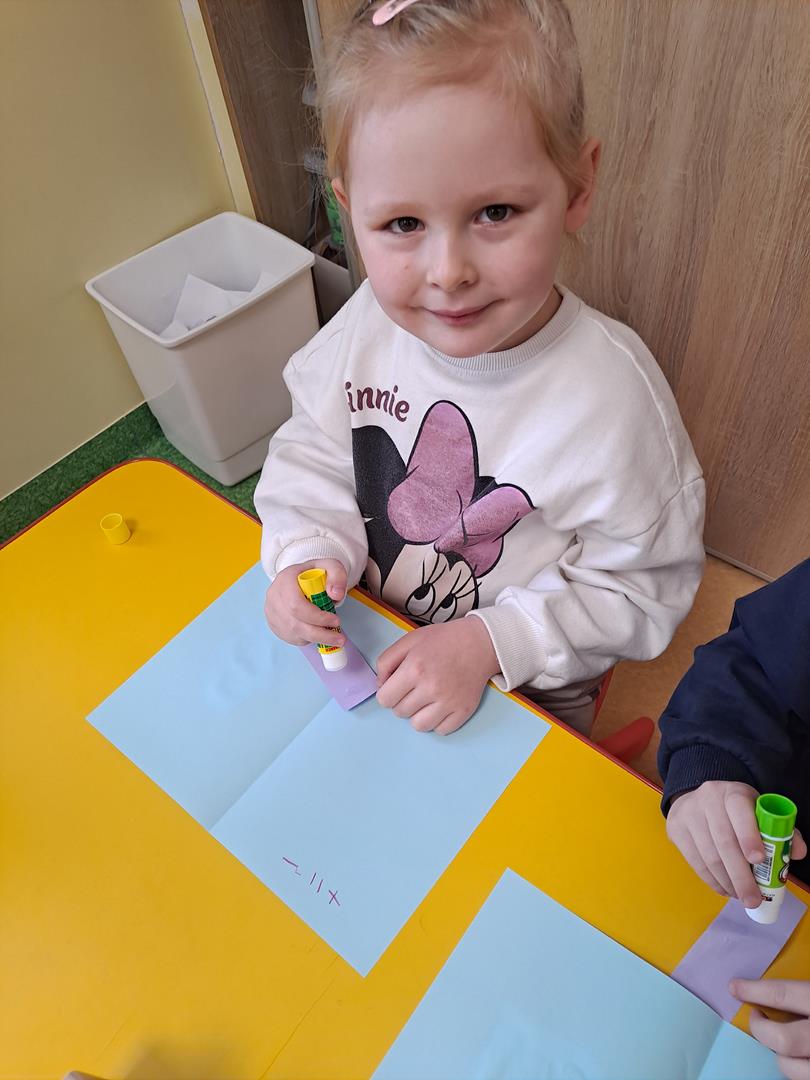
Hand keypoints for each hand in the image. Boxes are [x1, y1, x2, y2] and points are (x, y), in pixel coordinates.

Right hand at [264, 559, 346, 646]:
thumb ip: (337, 577)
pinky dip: (307, 639)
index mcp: (286, 579)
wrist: (301, 579)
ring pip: (293, 633)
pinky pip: (291, 637)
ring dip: (316, 638)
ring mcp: (272, 611)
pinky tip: (319, 633)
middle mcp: (274, 596)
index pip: (296, 605)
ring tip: (333, 637)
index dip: (317, 617)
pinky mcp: (273, 623)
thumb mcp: (331, 567)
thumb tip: (336, 595)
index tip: (336, 620)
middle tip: (339, 637)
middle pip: (294, 623)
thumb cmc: (316, 574)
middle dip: (320, 633)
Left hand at [376, 618, 499, 734]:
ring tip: (426, 699)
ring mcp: (449, 702)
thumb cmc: (443, 640)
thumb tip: (380, 687)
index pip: (384, 699)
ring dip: (417, 715)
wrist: (480, 642)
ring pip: (419, 726)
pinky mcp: (463, 711)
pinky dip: (438, 721)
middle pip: (400, 713)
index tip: (396, 687)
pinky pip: (441, 730)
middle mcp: (431, 688)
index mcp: (414, 669)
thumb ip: (386, 662)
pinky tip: (440, 706)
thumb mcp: (409, 641)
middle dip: (402, 702)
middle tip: (414, 688)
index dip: (387, 693)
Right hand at [666, 781, 806, 907]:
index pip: (739, 810)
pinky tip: (725, 888)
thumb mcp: (757, 811)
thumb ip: (780, 831)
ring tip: (741, 896)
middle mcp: (707, 800)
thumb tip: (798, 853)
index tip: (759, 859)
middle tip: (753, 899)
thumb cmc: (735, 811)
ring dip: (727, 882)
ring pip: (709, 856)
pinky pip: (695, 862)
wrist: (693, 798)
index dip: (748, 835)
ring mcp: (688, 814)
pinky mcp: (676, 830)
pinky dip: (712, 881)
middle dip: (740, 875)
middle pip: (724, 841)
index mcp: (733, 792)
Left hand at [730, 979, 809, 1079]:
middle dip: (761, 1029)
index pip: (782, 995)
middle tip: (757, 1018)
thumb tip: (771, 989)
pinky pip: (800, 1078)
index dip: (754, 991)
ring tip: (783, 1043)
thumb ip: (802, 993)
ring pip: (789, 1066)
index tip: (734, 987)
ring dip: (780, 1055)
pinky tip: (797, 1058)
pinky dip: (793, 1069)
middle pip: (782, 1038)